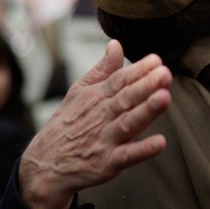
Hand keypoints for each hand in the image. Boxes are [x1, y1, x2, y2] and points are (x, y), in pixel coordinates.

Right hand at [19, 39, 172, 208]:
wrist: (44, 164)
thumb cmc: (67, 124)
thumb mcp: (79, 93)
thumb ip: (102, 70)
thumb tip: (116, 44)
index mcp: (96, 97)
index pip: (119, 80)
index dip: (138, 70)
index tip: (157, 60)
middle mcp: (101, 116)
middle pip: (126, 98)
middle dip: (145, 85)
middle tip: (165, 73)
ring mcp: (104, 140)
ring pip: (128, 123)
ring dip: (146, 111)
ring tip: (164, 98)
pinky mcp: (107, 164)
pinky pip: (127, 156)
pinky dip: (142, 150)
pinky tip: (160, 143)